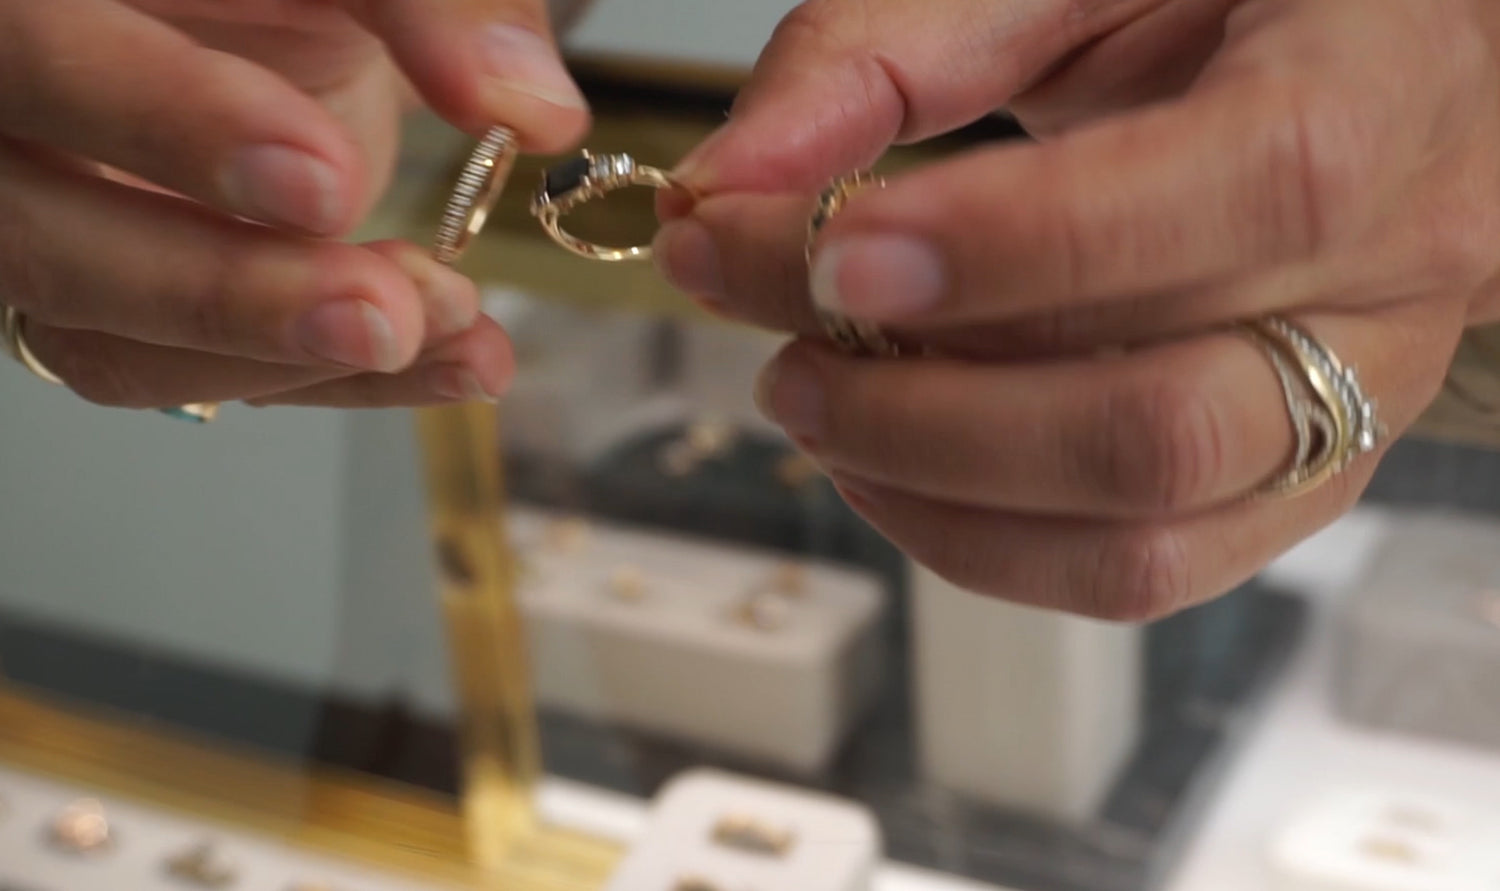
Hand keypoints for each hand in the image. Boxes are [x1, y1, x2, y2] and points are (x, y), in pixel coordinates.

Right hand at [0, 0, 589, 408]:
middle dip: (225, 292)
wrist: (263, 20)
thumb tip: (526, 98)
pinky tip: (456, 360)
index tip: (328, 183)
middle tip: (383, 312)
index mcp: (36, 5)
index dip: (167, 123)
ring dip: (285, 359)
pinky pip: (191, 378)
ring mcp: (52, 225)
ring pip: (100, 338)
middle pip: (39, 236)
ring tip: (447, 329)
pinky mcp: (122, 308)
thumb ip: (427, 1)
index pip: (34, 56)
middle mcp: (15, 123)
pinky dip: (330, 381)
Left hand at [653, 0, 1499, 618]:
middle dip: (920, 411)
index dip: (1009, 246)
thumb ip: (891, 51)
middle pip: (1158, 422)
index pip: (1234, 192)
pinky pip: (1140, 573)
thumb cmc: (1215, 4)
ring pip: (1145, 537)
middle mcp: (1390, 281)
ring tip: (816, 407)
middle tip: (781, 350)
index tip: (821, 251)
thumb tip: (724, 181)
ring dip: (935, 493)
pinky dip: (981, 546)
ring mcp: (1350, 406)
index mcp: (1375, 96)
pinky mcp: (1290, 484)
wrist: (1361, 72)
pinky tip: (887, 471)